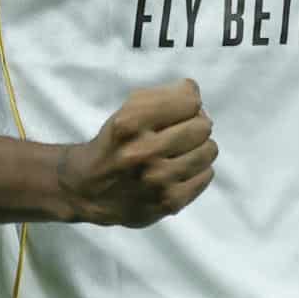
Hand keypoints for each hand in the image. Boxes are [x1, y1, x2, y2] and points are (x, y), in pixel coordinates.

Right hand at [59, 79, 217, 225]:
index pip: (191, 101)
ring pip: (209, 150)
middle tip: (176, 135)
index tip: (173, 114)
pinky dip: (197, 170)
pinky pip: (207, 174)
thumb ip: (167, 95)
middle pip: (203, 126)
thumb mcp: (129, 108)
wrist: (89, 189)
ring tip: (178, 153)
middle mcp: (142, 152)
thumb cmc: (118, 141)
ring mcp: (157, 180)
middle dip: (193, 126)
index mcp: (130, 122)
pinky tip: (177, 172)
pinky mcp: (169, 202)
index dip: (185, 104)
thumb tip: (198, 99)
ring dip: (198, 148)